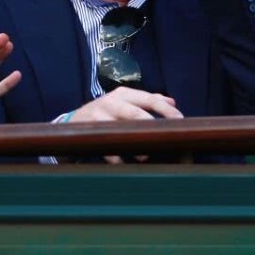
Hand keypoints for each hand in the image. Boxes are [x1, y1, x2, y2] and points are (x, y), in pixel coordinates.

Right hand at [68, 87, 182, 163]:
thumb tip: (172, 102)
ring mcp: (100, 116)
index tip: (180, 121)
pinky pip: (108, 147)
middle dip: (152, 127)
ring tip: (145, 155)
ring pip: (122, 130)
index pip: (149, 99)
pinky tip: (123, 161)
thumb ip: (147, 100)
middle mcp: (111, 102)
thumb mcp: (124, 101)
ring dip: (136, 146)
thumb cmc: (106, 110)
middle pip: (136, 113)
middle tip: (166, 139)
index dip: (166, 110)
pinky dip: (117, 156)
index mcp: (123, 94)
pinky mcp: (90, 131)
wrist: (74, 120)